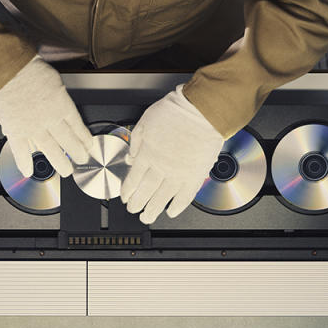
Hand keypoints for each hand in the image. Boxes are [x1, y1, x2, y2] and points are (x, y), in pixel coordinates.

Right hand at [0, 56, 92, 176]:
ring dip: (60, 162)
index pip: (77, 126)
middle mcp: (51, 119)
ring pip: (51, 149)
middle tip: (82, 159)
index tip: (89, 145)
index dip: (84, 137)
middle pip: (68, 141)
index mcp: (62, 105)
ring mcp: (33, 128)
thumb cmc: (29, 69)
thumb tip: (58, 101)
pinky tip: (28, 171)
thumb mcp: (54, 80)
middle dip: (77, 152)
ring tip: (66, 170)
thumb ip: (57, 95)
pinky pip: (20, 151)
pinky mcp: (16, 130)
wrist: (9, 70)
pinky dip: (24, 162)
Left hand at [121, 85, 224, 223]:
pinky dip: (178, 206)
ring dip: (153, 209)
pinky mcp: (196, 175)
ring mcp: (179, 173)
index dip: (128, 191)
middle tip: (134, 210)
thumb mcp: (145, 121)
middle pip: (146, 191)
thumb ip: (136, 141)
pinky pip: (185, 196)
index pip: (134, 178)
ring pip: (163, 197)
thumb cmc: (175, 111)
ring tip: (148, 217)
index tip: (125, 197)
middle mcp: (161, 166)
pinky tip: (171, 211)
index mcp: (147, 153)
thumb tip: (131, 156)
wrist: (201, 110)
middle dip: (137, 203)